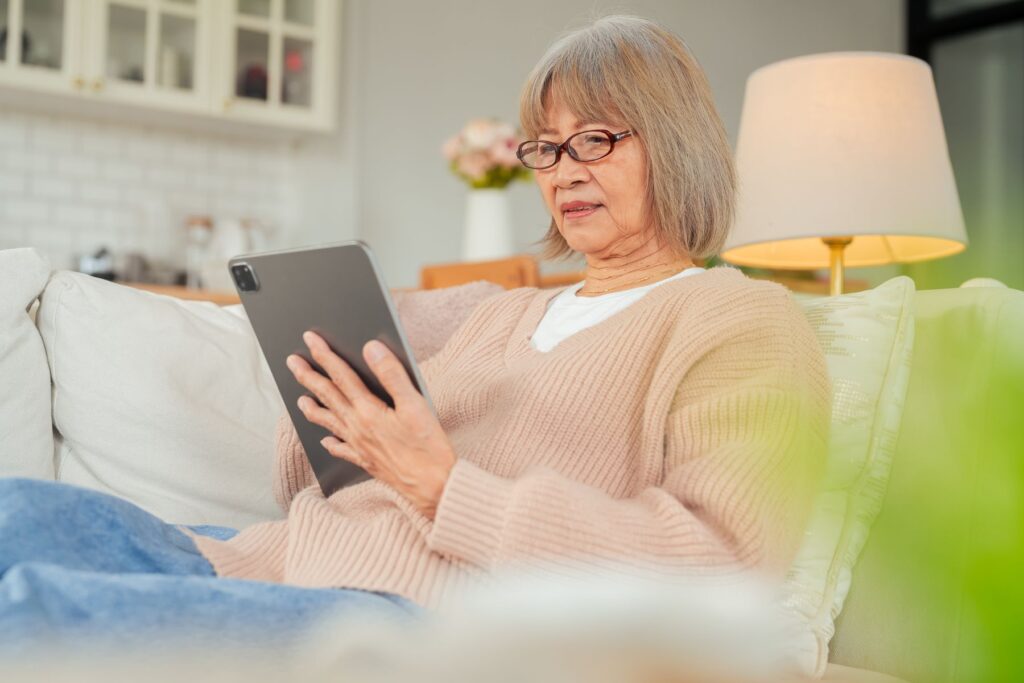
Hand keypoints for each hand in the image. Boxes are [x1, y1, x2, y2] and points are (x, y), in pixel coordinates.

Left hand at [286, 331, 455, 519]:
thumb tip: (370, 349)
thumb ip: (391, 375)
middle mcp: (358, 428)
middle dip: (308, 377)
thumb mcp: (415, 405)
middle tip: (292, 363)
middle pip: (328, 397)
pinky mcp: (367, 462)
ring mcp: (360, 447)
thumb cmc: (428, 447)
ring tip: (300, 400)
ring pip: (330, 423)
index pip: (341, 376)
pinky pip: (342, 450)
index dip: (324, 356)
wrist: (434, 487)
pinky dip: (332, 443)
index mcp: (368, 411)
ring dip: (313, 409)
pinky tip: (326, 441)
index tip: (310, 340)